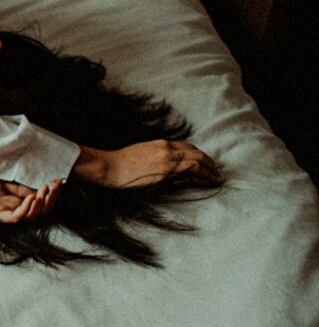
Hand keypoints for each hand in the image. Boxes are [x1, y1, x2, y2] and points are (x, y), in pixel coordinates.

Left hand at [0, 171, 61, 222]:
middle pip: (38, 213)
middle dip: (50, 200)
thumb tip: (39, 184)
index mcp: (14, 205)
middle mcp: (10, 213)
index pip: (39, 205)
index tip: (59, 181)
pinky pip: (14, 218)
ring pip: (29, 218)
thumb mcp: (2, 183)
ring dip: (40, 206)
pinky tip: (31, 198)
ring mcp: (2, 216)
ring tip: (44, 192)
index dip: (51, 195)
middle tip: (55, 186)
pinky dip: (25, 210)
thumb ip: (19, 187)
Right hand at [73, 141, 220, 188]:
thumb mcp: (144, 154)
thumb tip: (176, 168)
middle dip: (210, 163)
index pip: (188, 147)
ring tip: (216, 179)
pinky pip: (188, 174)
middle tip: (217, 172)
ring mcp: (166, 162)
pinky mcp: (164, 175)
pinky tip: (206, 183)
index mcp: (161, 144)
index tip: (207, 163)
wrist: (109, 167)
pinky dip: (201, 177)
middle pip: (196, 154)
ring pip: (197, 163)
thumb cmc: (122, 162)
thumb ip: (161, 159)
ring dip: (210, 171)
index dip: (201, 155)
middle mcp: (166, 150)